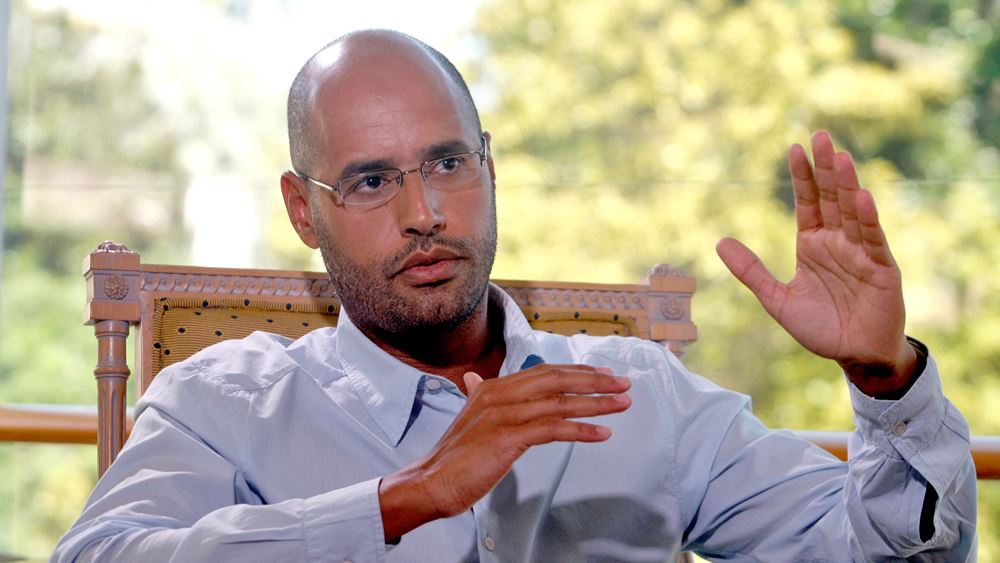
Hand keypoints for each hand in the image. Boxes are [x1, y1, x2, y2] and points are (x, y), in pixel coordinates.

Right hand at [378, 364, 630, 540]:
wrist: (431, 481)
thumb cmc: (454, 458)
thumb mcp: (469, 419)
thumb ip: (478, 398)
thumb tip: (473, 381)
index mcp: (492, 387)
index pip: (544, 372)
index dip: (577, 371)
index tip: (603, 374)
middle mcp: (499, 393)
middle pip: (557, 379)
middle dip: (594, 380)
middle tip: (623, 383)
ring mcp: (504, 413)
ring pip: (560, 402)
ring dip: (596, 403)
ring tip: (622, 404)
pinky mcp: (509, 436)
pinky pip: (554, 428)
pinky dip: (581, 430)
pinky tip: (602, 433)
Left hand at [716, 131, 916, 395]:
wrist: (854, 356)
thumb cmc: (821, 327)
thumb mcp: (777, 299)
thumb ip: (751, 271)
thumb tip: (719, 242)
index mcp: (813, 245)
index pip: (808, 203)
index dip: (802, 177)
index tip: (794, 148)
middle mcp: (838, 242)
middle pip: (831, 198)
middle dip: (826, 168)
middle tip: (820, 136)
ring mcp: (861, 253)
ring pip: (853, 212)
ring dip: (847, 185)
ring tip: (841, 157)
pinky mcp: (881, 269)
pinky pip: (873, 241)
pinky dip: (868, 220)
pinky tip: (862, 198)